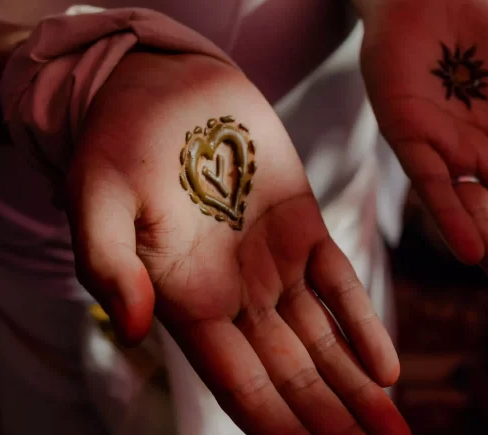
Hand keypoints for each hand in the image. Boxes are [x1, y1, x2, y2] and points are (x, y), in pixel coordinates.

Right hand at [66, 52, 407, 434]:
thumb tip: (128, 327)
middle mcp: (235, 295)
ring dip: (356, 389)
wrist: (154, 87)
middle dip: (330, 422)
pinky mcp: (300, 221)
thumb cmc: (113, 144)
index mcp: (188, 301)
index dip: (279, 427)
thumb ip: (107, 264)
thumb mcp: (95, 200)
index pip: (241, 385)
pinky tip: (386, 368)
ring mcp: (272, 261)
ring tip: (392, 434)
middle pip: (291, 378)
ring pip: (322, 341)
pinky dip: (362, 324)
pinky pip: (339, 283)